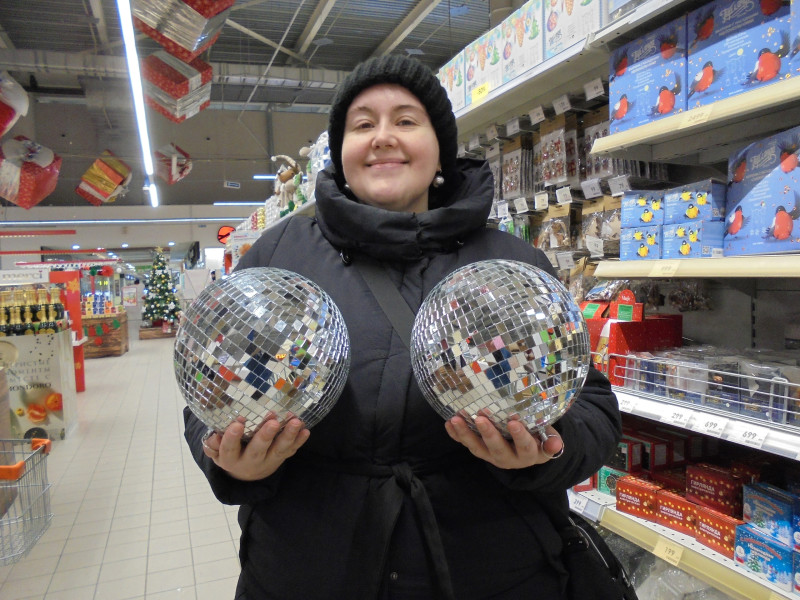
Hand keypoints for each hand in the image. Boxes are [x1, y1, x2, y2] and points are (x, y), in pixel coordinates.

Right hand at [201, 415, 309, 480]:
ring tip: (296, 422)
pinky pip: (290, 450)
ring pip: (278, 450)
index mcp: (231, 459)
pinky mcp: (280, 458)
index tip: (238, 423)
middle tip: (273, 422)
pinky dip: (299, 441)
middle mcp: (250, 462)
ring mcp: (268, 461)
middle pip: (257, 451)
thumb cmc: (230, 454)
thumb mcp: (217, 452)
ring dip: (288, 436)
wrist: (246, 476)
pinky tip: (306, 430)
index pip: (229, 450)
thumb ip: (213, 444)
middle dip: (265, 436)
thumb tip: (214, 436)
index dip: (232, 438)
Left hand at [445, 414, 563, 469]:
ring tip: (456, 419)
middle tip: (480, 418)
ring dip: (466, 435)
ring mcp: (492, 455)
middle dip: (488, 434)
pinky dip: (457, 435)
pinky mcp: (481, 451)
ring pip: (478, 449)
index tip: (514, 423)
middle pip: (498, 449)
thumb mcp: (549, 439)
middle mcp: (509, 458)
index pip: (525, 447)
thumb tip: (558, 445)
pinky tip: (448, 423)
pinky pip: (467, 444)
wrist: (528, 450)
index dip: (520, 436)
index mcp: (528, 454)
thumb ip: (552, 441)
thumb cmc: (540, 438)